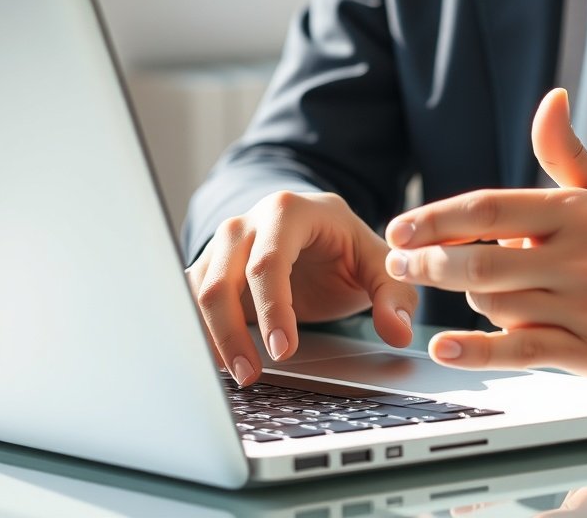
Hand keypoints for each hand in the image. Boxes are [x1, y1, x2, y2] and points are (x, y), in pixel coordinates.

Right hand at [188, 191, 417, 385]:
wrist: (320, 236)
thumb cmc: (346, 250)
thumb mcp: (380, 266)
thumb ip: (394, 296)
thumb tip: (397, 333)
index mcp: (290, 211)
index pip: (268, 262)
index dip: (272, 308)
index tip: (283, 350)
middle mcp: (248, 223)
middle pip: (222, 279)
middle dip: (232, 332)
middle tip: (253, 375)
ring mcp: (223, 244)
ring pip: (198, 291)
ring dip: (211, 337)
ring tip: (239, 375)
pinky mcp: (210, 268)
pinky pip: (189, 299)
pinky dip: (198, 331)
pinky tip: (216, 362)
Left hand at [384, 88, 586, 380]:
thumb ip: (565, 151)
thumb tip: (550, 99)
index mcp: (577, 211)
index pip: (490, 208)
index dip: (435, 219)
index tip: (399, 230)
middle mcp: (580, 258)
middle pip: (480, 263)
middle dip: (428, 265)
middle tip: (400, 264)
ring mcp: (586, 306)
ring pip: (495, 306)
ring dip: (469, 301)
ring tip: (476, 292)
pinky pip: (520, 350)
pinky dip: (477, 350)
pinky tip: (444, 345)